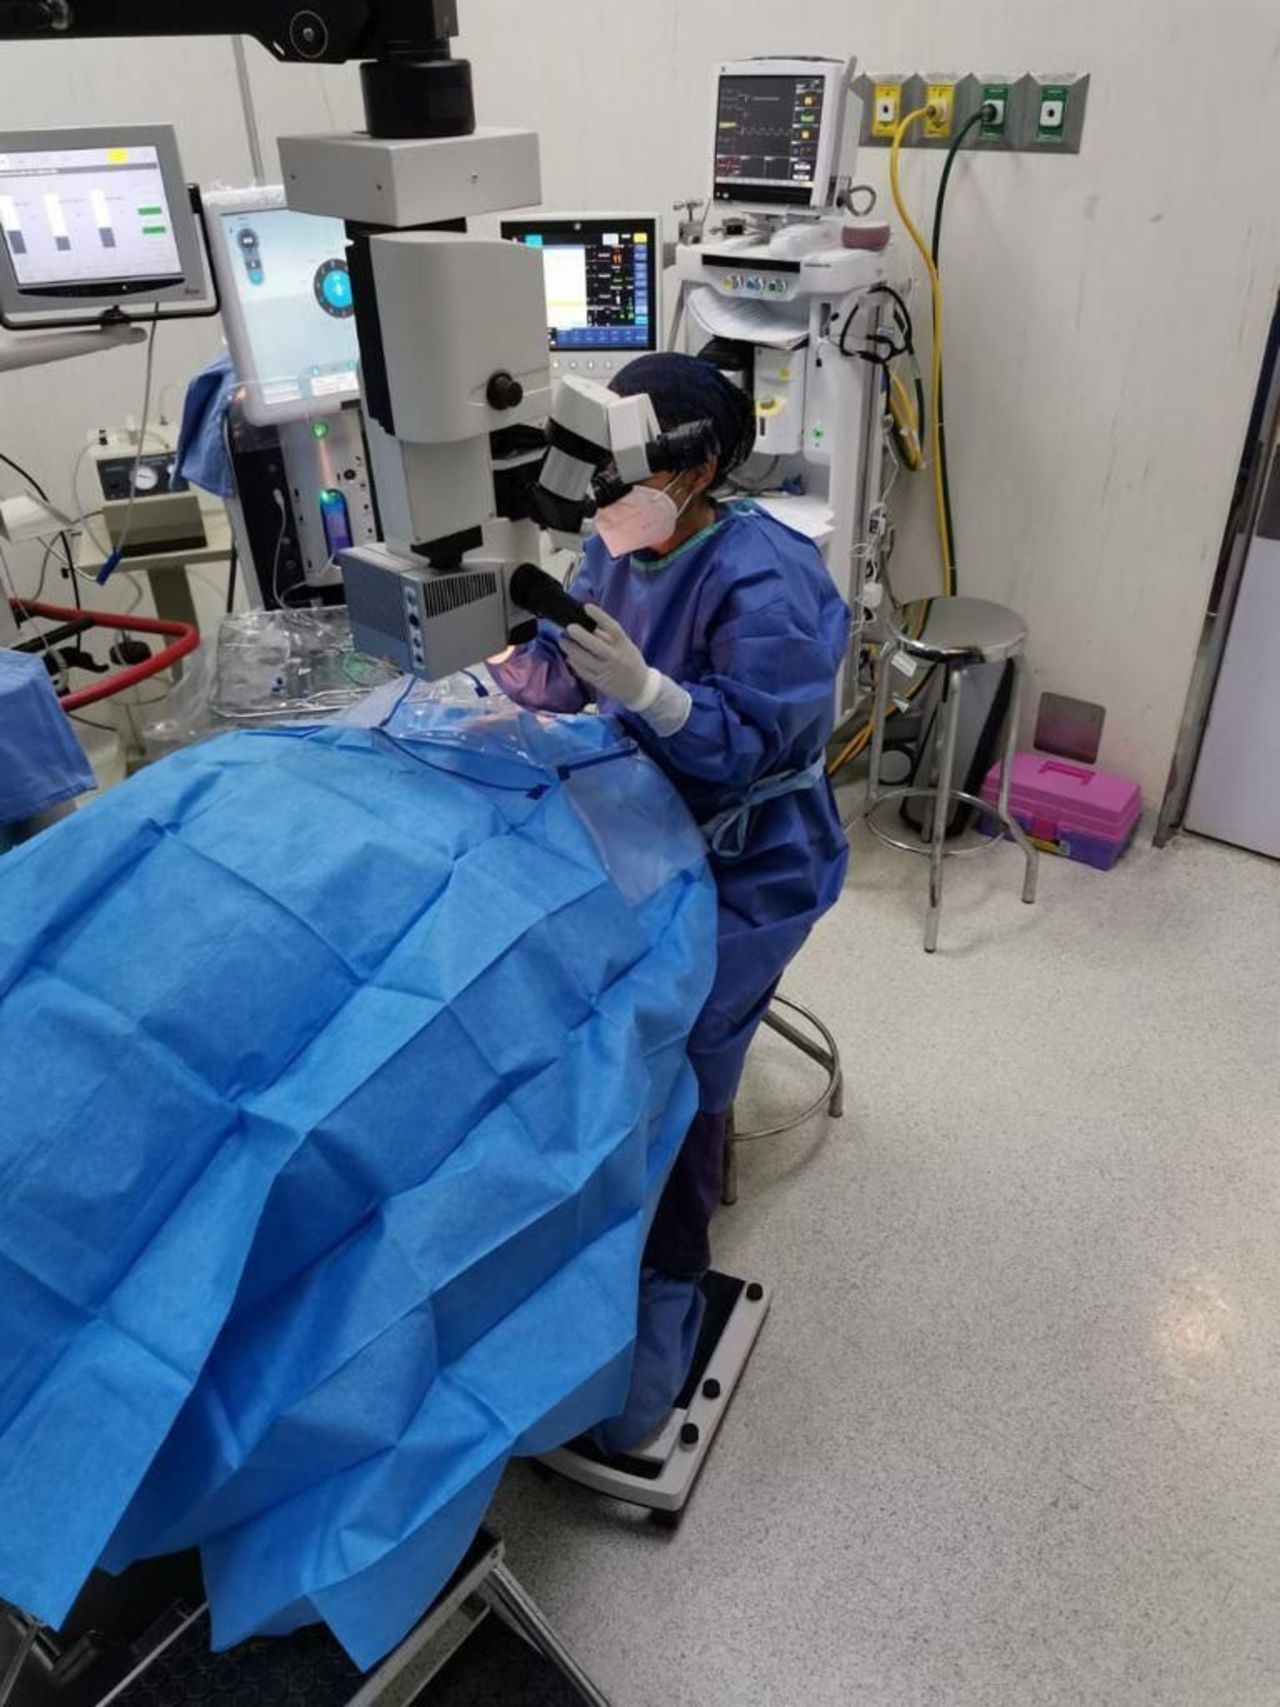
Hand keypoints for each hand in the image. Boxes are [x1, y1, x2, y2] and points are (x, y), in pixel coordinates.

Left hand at [560, 605, 692, 736]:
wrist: (640, 688)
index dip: (600, 616)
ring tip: (563, 641)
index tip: (587, 607)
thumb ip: (608, 637)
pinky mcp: (599, 682)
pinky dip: (574, 663)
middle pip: (596, 646)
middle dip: (580, 636)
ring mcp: (607, 672)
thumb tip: (589, 624)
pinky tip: (569, 656)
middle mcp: (615, 658)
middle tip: (568, 627)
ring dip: (571, 649)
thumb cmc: (631, 662)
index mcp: (624, 645)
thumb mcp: (625, 646)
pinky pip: (583, 672)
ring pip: (585, 660)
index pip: (613, 628)